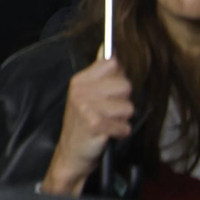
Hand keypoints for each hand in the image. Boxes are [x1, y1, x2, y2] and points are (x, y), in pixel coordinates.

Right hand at [42, 56, 133, 196]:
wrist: (71, 152)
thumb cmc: (83, 122)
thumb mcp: (86, 93)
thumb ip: (99, 71)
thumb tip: (107, 47)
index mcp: (80, 80)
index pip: (113, 64)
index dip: (118, 78)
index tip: (110, 90)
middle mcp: (81, 91)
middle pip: (125, 86)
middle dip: (123, 102)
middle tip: (108, 112)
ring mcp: (86, 108)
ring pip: (128, 108)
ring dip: (122, 120)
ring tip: (107, 123)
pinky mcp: (94, 125)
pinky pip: (124, 126)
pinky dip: (120, 133)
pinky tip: (107, 134)